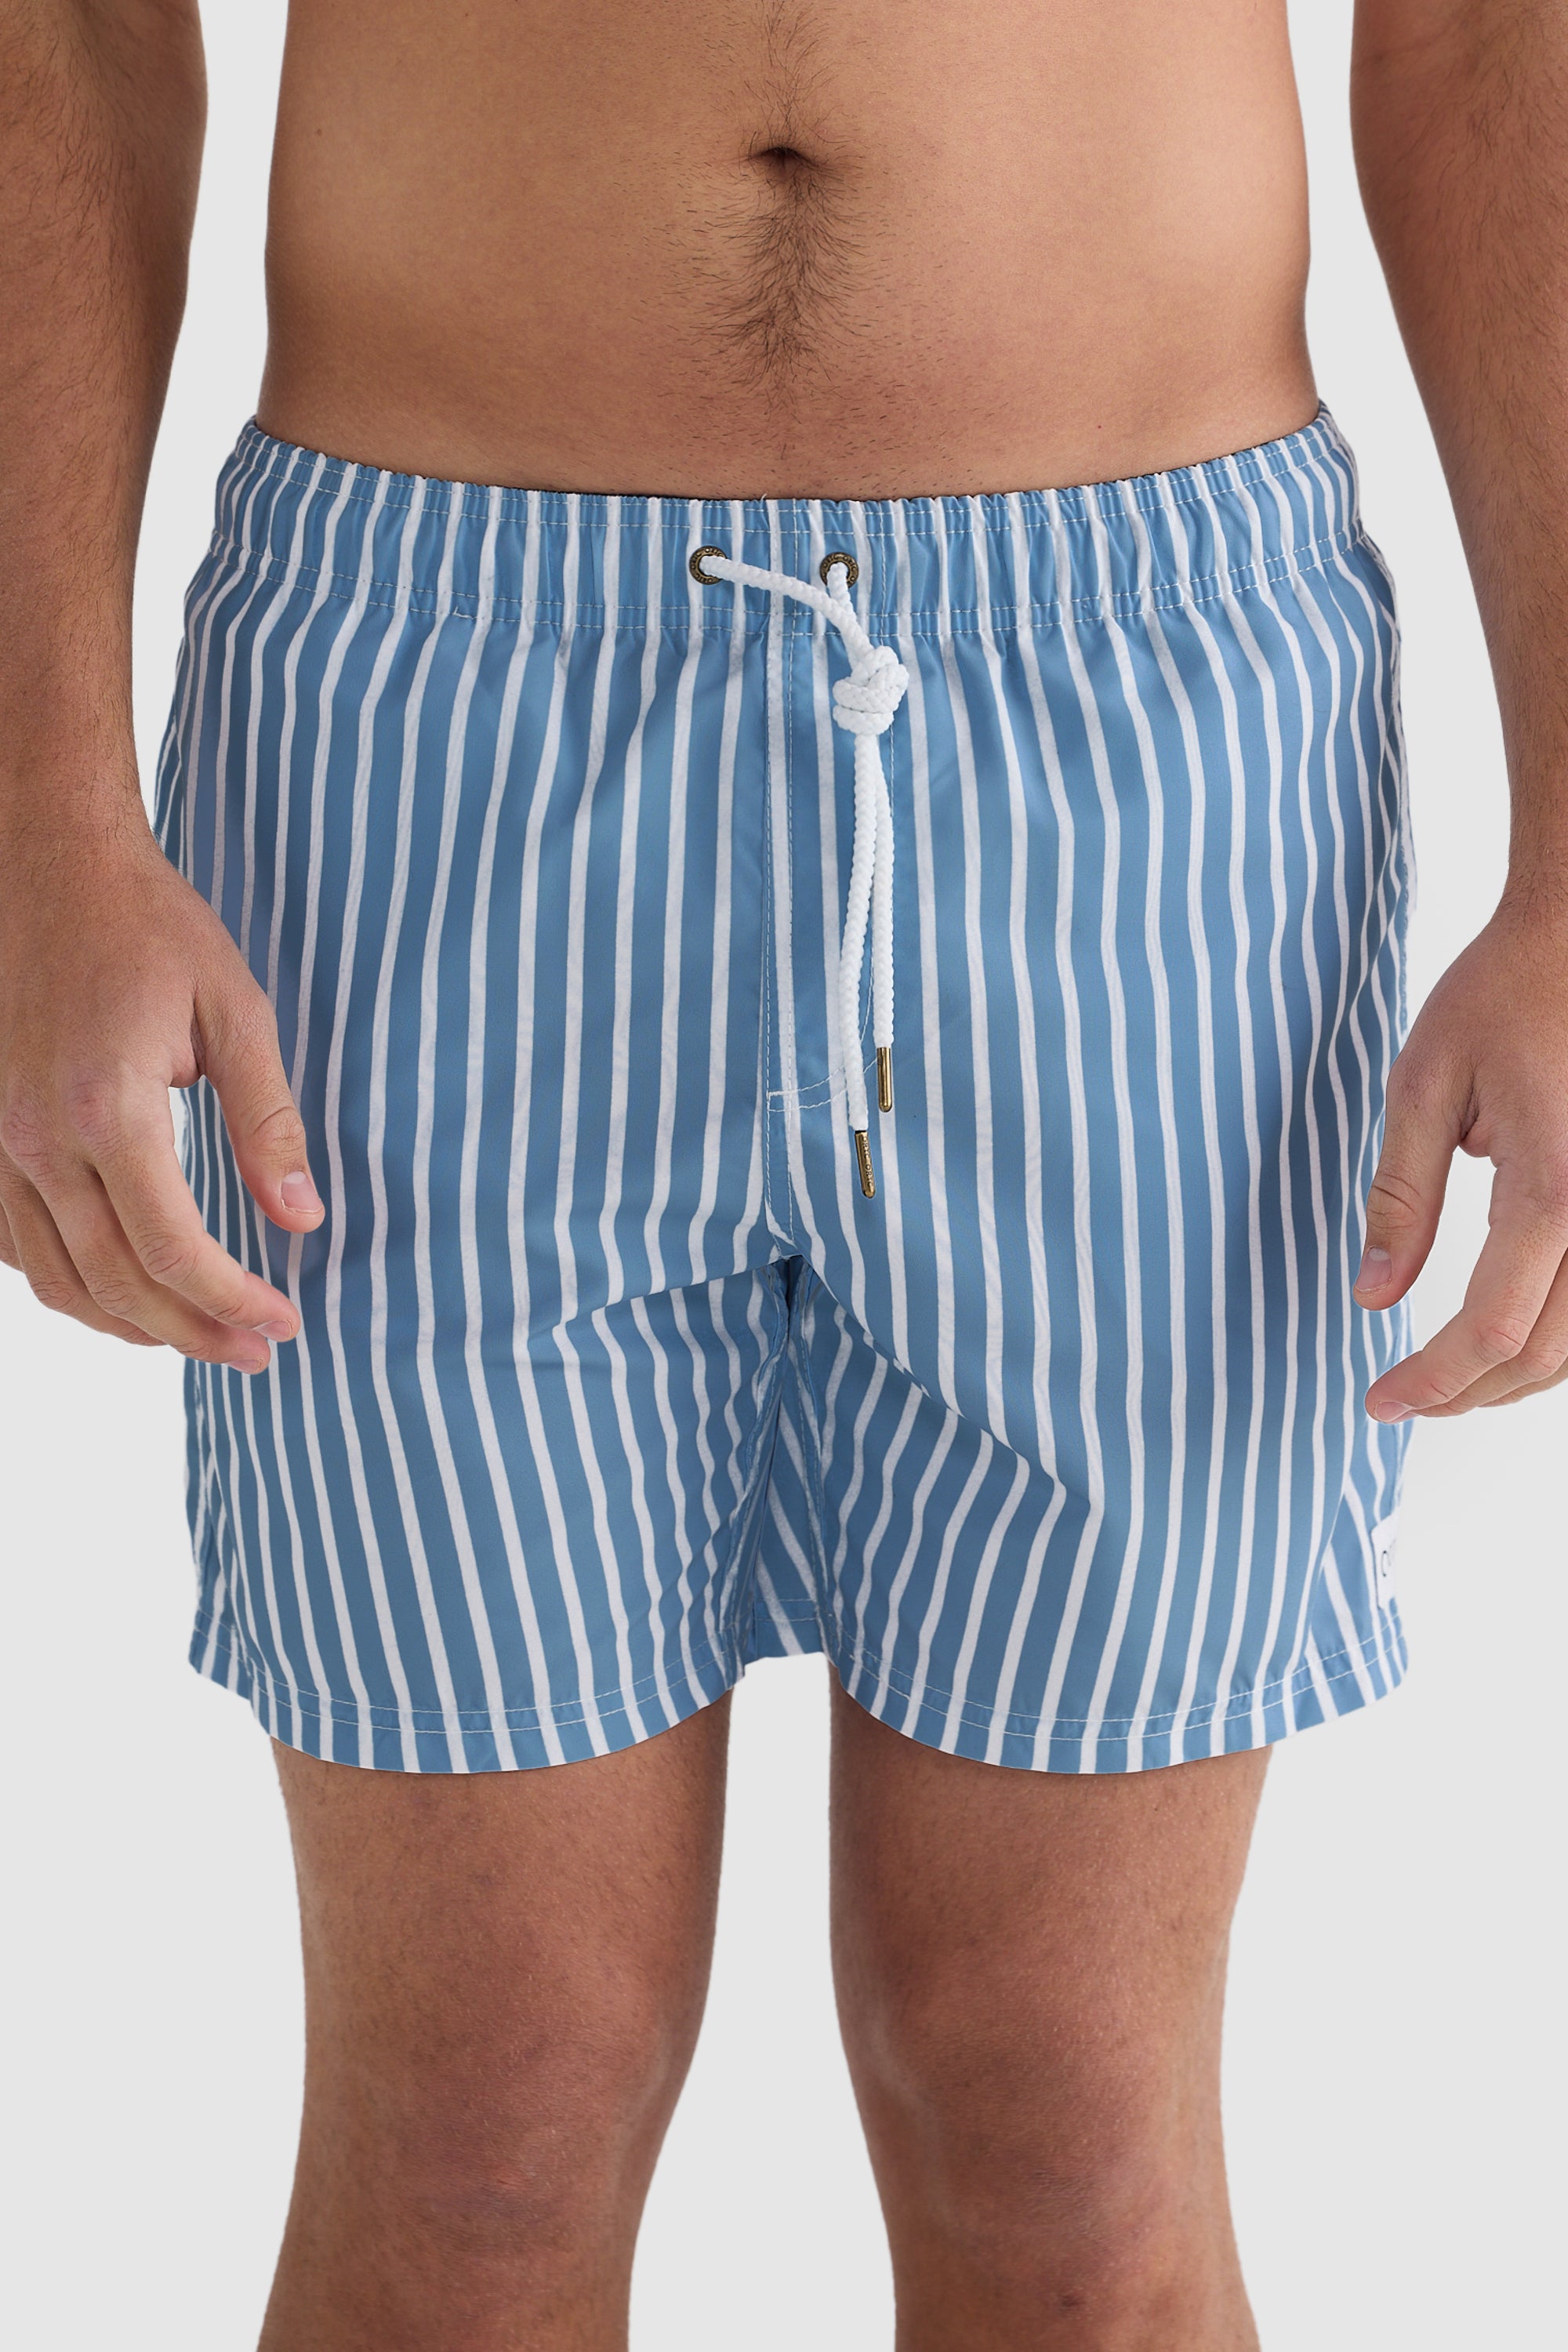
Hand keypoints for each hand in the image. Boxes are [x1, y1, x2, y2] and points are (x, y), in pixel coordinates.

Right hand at [0, 815, 323, 1372]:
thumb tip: (302, 1220)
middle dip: (194, 1333)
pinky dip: (70, 1285)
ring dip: (132, 1325)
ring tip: (200, 1337)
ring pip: (57, 1279)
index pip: (174, 1251)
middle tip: (258, 1353)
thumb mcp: (234, 1011)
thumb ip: (268, 1122)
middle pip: (116, 1283)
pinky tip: (123, 1291)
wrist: (45, 862)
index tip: (285, 1323)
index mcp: (105, 1108)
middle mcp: (34, 1138)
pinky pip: (15, 1246)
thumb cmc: (148, 927)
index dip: (234, 1302)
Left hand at [1356, 898, 1567, 1418]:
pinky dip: (1559, 1336)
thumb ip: (1401, 1198)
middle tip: (1405, 1399)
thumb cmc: (1502, 995)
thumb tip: (1373, 1296)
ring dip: (1520, 1375)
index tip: (1380, 1401)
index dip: (1433, 1380)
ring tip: (1450, 1379)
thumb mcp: (1423, 1085)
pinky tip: (1510, 1337)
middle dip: (1471, 1392)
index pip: (1493, 1328)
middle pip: (1547, 1353)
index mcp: (1554, 1188)